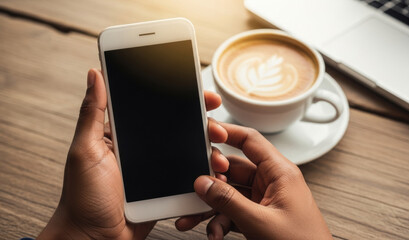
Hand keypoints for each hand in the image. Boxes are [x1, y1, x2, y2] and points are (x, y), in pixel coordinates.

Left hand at [37, 69, 227, 238]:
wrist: (94, 238)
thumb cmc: (83, 197)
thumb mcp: (85, 150)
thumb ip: (91, 112)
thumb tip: (95, 75)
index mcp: (125, 133)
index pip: (157, 108)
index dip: (182, 98)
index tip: (203, 94)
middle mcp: (145, 148)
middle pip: (180, 128)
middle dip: (204, 125)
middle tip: (218, 129)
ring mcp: (157, 169)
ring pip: (189, 152)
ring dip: (209, 150)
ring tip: (218, 156)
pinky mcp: (166, 189)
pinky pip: (189, 176)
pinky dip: (205, 174)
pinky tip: (215, 173)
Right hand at [177, 123, 331, 239]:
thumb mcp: (261, 222)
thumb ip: (229, 201)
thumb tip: (204, 183)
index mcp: (280, 173)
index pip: (250, 141)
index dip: (226, 132)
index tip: (204, 133)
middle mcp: (272, 182)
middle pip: (234, 169)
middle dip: (212, 180)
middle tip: (196, 187)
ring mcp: (265, 200)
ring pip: (230, 192)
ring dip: (213, 206)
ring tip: (195, 217)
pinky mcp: (260, 216)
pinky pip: (234, 211)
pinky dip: (221, 221)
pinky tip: (215, 232)